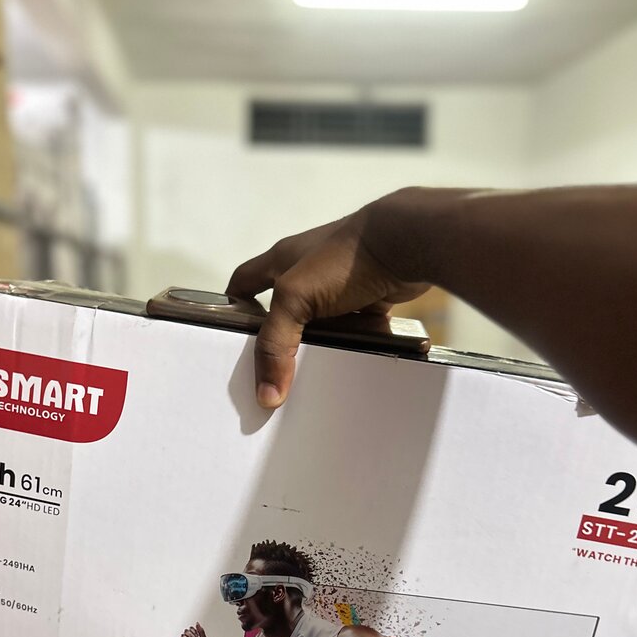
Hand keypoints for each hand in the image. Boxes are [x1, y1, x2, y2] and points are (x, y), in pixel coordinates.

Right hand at [226, 190, 439, 408]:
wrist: (407, 243)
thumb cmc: (345, 258)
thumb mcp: (296, 297)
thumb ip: (276, 344)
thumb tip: (268, 393)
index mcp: (283, 260)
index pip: (244, 282)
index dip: (234, 307)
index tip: (229, 337)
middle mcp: (309, 270)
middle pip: (284, 312)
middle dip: (282, 340)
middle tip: (274, 371)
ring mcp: (341, 284)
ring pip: (323, 324)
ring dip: (321, 346)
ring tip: (313, 377)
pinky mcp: (370, 296)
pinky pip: (356, 329)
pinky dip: (354, 345)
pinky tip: (353, 363)